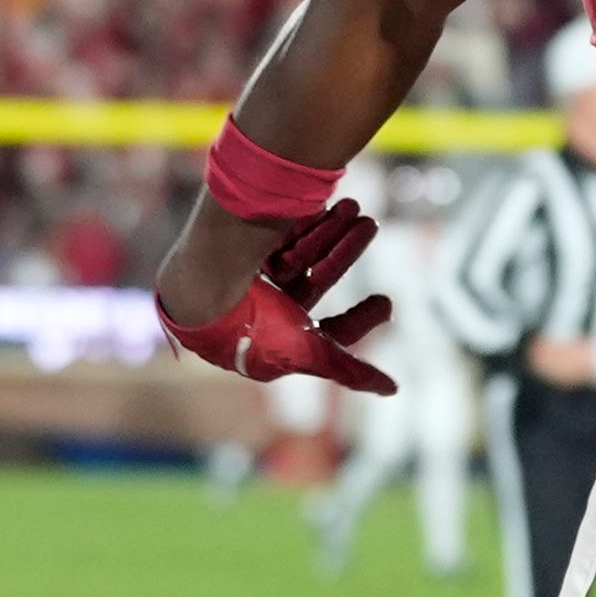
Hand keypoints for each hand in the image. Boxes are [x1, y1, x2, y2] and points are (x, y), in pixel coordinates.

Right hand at [161, 200, 398, 393]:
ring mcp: (252, 281)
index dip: (361, 318)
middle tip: (369, 224)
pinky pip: (276, 237)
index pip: (328, 333)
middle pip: (318, 280)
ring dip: (330, 231)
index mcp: (279, 343)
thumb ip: (349, 370)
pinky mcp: (237, 253)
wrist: (202, 287)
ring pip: (301, 253)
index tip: (387, 302)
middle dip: (344, 253)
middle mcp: (267, 314)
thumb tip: (393, 391)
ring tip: (354, 206)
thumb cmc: (255, 326)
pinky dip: (301, 224)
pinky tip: (318, 204)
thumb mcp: (309, 349)